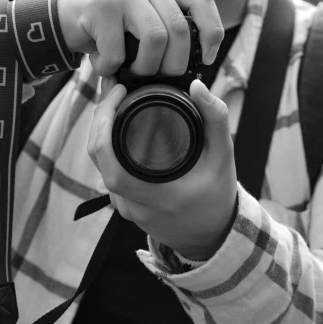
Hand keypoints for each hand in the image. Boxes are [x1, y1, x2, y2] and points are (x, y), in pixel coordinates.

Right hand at [57, 0, 223, 76]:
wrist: (54, 14)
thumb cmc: (105, 20)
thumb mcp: (143, 7)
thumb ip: (170, 16)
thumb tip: (204, 52)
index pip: (202, 0)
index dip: (212, 33)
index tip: (207, 58)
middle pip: (180, 27)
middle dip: (174, 62)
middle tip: (159, 74)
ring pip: (156, 39)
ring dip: (145, 66)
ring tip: (130, 69)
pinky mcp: (100, 5)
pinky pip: (120, 52)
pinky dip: (111, 66)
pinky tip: (102, 61)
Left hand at [88, 76, 237, 260]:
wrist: (212, 238)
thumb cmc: (218, 198)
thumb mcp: (223, 157)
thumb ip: (214, 120)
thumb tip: (197, 86)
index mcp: (153, 194)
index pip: (110, 162)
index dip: (104, 125)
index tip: (118, 94)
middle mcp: (132, 204)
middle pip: (99, 157)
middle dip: (101, 118)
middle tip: (115, 88)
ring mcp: (124, 207)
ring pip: (100, 164)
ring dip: (102, 130)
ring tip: (116, 99)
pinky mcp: (124, 205)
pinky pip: (108, 171)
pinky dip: (108, 145)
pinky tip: (118, 124)